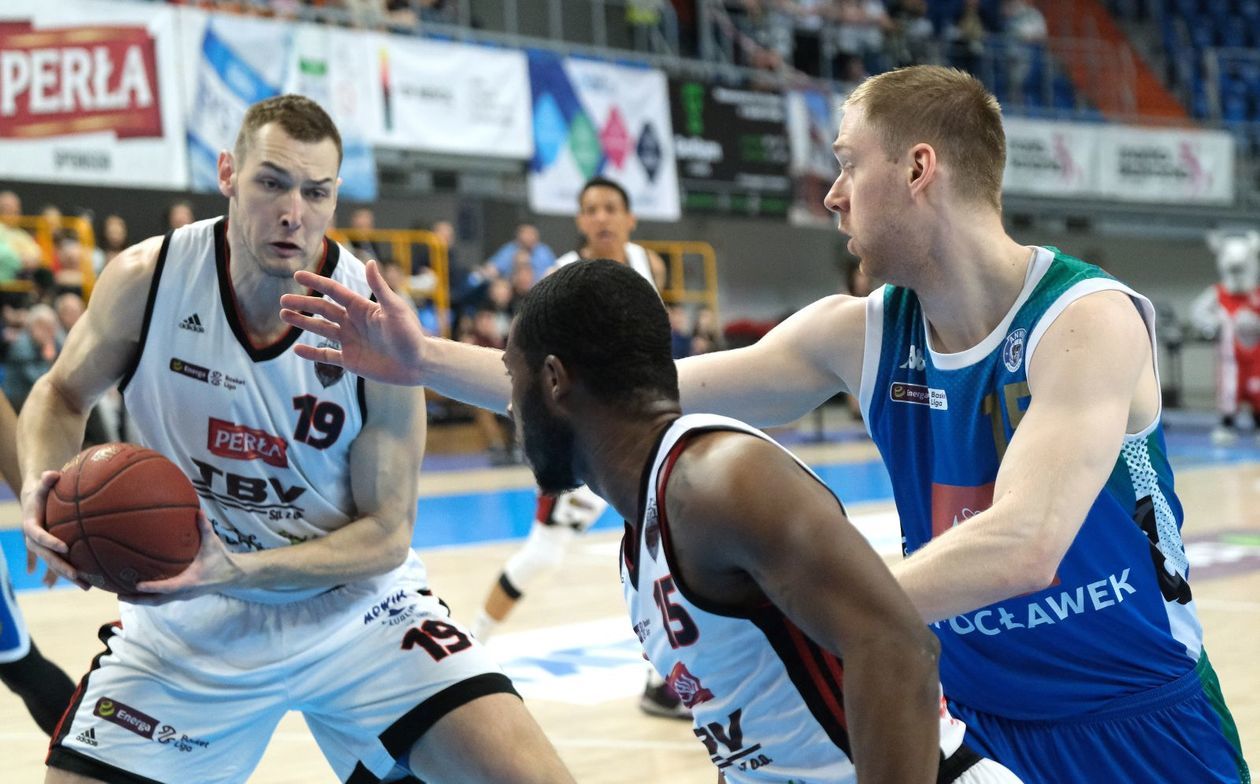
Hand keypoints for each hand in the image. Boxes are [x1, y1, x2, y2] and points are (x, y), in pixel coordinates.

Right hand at [21, 470, 87, 589]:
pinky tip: (84, 586)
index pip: (40, 536)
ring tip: (87, 586)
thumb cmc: (42, 492)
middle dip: (62, 567)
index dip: (51, 542)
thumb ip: (46, 480)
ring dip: (69, 576)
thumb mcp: (42, 485)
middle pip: (48, 557)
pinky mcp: (48, 552)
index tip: (65, 547)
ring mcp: (40, 549)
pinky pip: (58, 565)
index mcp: (31, 526)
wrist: (33, 502)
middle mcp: (33, 541)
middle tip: (77, 575)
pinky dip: (68, 575)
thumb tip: (52, 473)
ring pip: (54, 565)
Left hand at [128, 513, 240, 603]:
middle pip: (157, 600)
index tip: (136, 585)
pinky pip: (164, 599)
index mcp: (190, 581)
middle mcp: (185, 592)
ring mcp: (184, 596)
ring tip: (124, 595)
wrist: (233, 576)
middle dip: (138, 599)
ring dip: (142, 600)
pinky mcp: (184, 595)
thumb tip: (198, 511)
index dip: (152, 587)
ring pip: (159, 602)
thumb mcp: (213, 544)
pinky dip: (151, 596)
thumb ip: (205, 528)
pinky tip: (141, 591)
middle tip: (120, 594)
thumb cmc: (222, 560)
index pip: (167, 587)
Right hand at [279, 260, 427, 386]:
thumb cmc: (410, 335)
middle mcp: (353, 323)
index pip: (334, 291)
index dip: (316, 282)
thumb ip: (380, 288)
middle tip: (282, 300)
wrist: (419, 365)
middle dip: (303, 304)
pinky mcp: (351, 361)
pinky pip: (326, 356)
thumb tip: (369, 262)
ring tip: (283, 316)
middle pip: (323, 309)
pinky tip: (296, 349)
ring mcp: (350, 341)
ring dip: (302, 323)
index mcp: (362, 308)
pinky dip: (312, 353)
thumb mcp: (395, 310)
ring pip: (321, 329)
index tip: (298, 275)